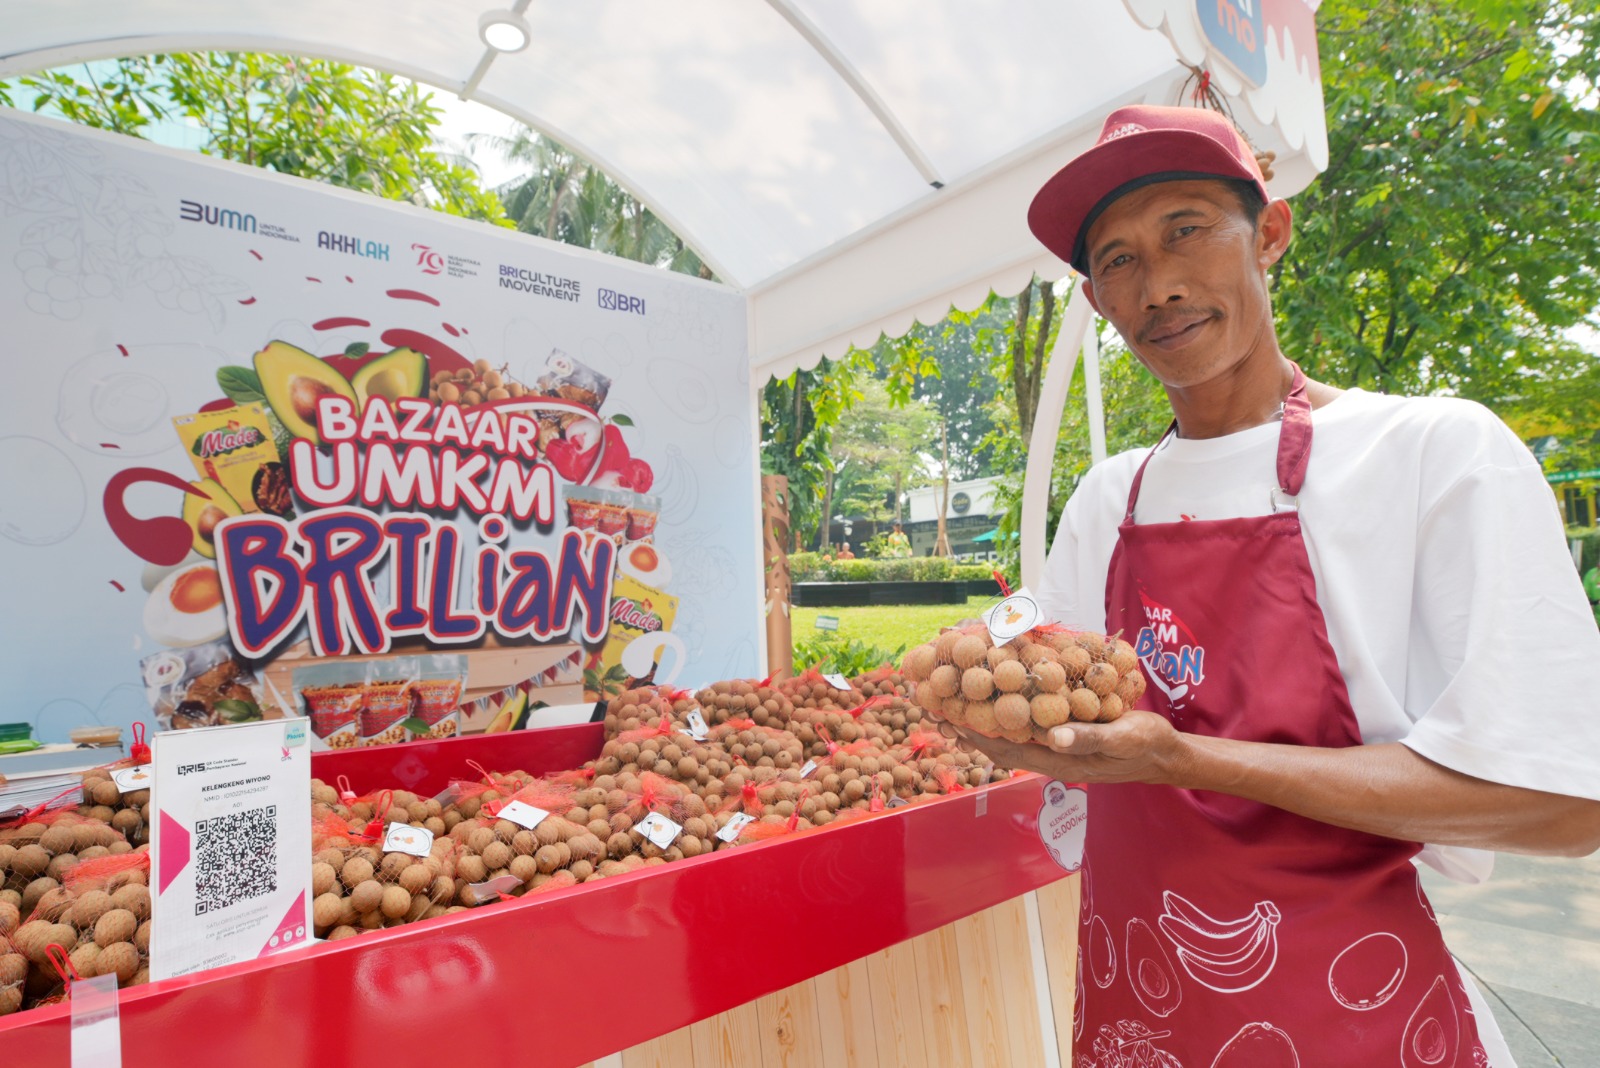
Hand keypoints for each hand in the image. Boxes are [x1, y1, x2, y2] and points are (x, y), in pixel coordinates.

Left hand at [951, 709, 1188, 785]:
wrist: (1163, 753)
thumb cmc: (1144, 745)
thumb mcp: (1123, 739)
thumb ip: (1090, 739)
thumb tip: (1054, 736)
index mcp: (1057, 760)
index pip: (1004, 747)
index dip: (973, 733)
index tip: (946, 715)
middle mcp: (1049, 755)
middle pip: (997, 741)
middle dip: (966, 723)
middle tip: (934, 702)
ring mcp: (1054, 746)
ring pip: (1009, 732)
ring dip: (981, 716)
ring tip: (952, 698)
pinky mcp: (1062, 734)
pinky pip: (1026, 724)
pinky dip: (1006, 710)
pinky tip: (997, 694)